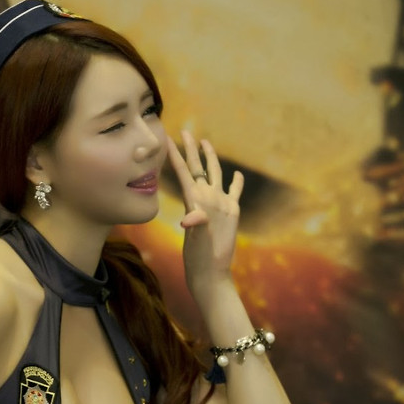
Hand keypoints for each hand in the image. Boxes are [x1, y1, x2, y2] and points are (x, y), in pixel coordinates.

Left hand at [167, 132, 243, 293]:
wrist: (211, 272)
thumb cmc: (201, 258)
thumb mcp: (197, 240)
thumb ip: (196, 224)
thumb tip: (190, 219)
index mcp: (195, 202)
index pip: (183, 173)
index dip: (175, 156)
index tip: (166, 139)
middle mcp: (206, 199)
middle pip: (198, 168)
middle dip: (192, 149)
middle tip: (185, 131)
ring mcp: (219, 204)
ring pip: (215, 174)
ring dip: (210, 159)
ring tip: (205, 142)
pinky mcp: (232, 212)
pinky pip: (234, 192)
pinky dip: (236, 182)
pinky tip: (237, 174)